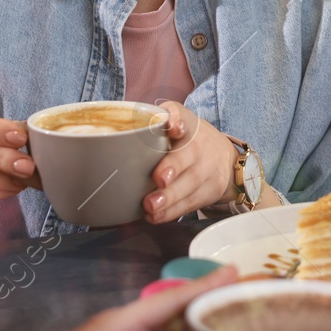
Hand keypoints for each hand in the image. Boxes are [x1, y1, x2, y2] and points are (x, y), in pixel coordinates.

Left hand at [144, 101, 238, 222]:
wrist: (225, 158)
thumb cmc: (187, 142)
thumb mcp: (176, 126)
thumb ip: (148, 129)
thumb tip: (105, 142)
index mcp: (187, 124)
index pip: (183, 115)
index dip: (177, 119)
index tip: (172, 126)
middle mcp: (200, 143)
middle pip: (190, 153)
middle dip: (174, 166)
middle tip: (158, 179)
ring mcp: (209, 167)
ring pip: (191, 182)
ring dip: (170, 196)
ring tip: (151, 206)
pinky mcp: (212, 189)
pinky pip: (193, 201)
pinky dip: (173, 211)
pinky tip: (157, 216)